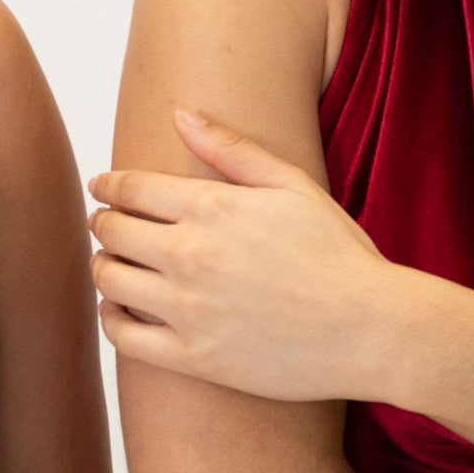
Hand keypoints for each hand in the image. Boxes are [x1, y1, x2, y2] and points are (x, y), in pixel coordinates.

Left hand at [88, 109, 397, 402]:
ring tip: (111, 262)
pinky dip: (111, 318)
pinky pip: (125, 336)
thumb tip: (180, 113)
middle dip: (103, 221)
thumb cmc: (337, 252)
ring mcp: (189, 310)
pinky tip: (120, 308)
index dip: (107, 184)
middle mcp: (190, 255)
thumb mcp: (291, 183)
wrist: (372, 330)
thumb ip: (230, 148)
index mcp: (211, 208)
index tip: (101, 186)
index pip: (130, 188)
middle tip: (106, 222)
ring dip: (102, 265)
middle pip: (112, 231)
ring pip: (110, 280)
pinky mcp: (195, 359)